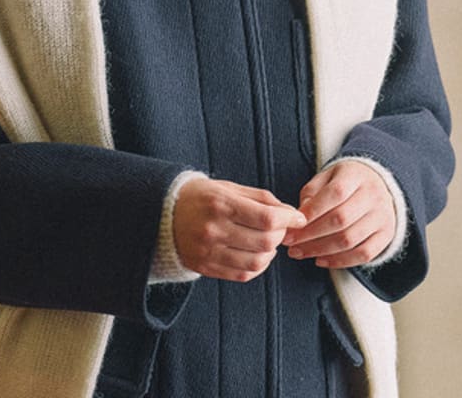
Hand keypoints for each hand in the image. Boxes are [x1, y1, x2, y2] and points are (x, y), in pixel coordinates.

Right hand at [173, 179, 305, 282]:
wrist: (163, 214)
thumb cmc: (200, 197)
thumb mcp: (228, 187)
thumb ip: (260, 198)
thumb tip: (290, 212)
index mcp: (220, 203)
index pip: (266, 217)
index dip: (289, 218)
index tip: (298, 217)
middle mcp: (214, 229)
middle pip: (265, 241)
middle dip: (281, 235)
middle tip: (281, 227)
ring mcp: (209, 251)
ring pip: (257, 262)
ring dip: (271, 252)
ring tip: (267, 240)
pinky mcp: (206, 267)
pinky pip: (243, 274)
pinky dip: (258, 266)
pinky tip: (256, 253)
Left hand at [283, 161, 395, 268]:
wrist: (379, 185)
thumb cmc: (345, 182)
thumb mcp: (327, 177)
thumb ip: (311, 192)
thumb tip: (299, 216)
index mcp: (355, 176)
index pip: (335, 194)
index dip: (312, 211)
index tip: (291, 225)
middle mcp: (373, 196)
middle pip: (341, 219)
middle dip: (311, 234)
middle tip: (290, 243)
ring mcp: (382, 217)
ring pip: (350, 240)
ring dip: (321, 250)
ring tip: (300, 252)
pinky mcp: (386, 235)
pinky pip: (364, 254)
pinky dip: (340, 261)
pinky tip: (321, 260)